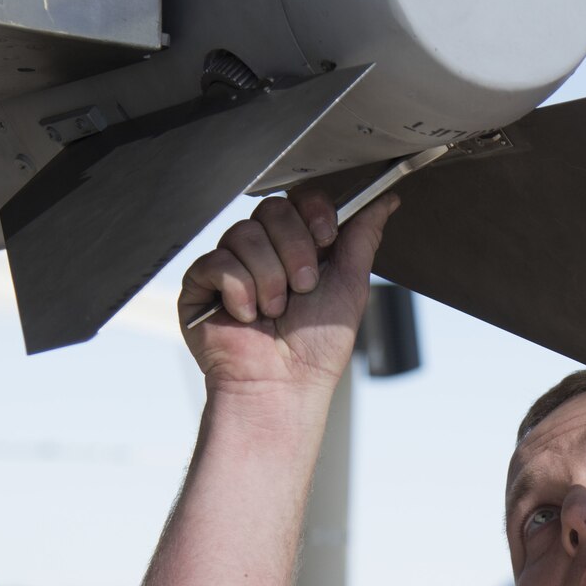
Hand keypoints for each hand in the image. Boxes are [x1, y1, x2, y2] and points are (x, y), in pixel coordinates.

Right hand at [179, 190, 397, 396]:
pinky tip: (247, 317)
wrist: (284, 386)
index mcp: (297, 246)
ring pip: (245, 234)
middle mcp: (262, 250)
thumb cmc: (316, 347)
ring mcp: (229, 265)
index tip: (327, 237)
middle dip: (295, 249)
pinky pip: (217, 262)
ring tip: (275, 312)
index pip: (298, 199)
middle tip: (303, 288)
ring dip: (270, 278)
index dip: (313, 211)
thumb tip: (386, 200)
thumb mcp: (350, 285)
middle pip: (272, 209)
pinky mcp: (200, 284)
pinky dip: (239, 292)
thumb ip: (363, 237)